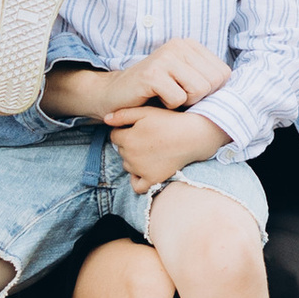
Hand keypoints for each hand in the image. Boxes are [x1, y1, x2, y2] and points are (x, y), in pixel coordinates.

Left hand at [106, 101, 222, 188]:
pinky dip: (138, 179)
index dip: (125, 130)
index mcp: (128, 139)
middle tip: (148, 137)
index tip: (139, 127)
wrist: (193, 136)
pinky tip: (145, 169)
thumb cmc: (170, 121)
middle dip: (129, 144)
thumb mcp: (146, 112)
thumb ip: (123, 114)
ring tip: (152, 149)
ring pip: (128, 165)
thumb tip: (105, 119)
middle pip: (121, 150)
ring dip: (134, 159)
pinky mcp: (152, 180)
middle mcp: (131, 156)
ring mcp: (141, 170)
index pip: (114, 136)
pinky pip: (137, 186)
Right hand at [116, 38, 232, 112]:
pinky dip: (169, 106)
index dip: (210, 92)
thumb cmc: (154, 92)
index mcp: (191, 45)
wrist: (114, 94)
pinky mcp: (152, 74)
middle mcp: (179, 45)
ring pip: (198, 90)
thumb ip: (207, 80)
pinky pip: (178, 99)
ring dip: (183, 103)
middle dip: (197, 98)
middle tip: (176, 96)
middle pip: (213, 83)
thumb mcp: (184, 80)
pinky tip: (155, 99)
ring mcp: (165, 58)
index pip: (223, 74)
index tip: (189, 93)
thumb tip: (241, 93)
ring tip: (167, 97)